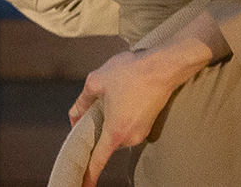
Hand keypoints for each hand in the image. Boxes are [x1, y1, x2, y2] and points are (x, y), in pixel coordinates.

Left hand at [67, 49, 183, 186]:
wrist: (165, 66)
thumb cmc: (133, 72)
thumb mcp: (97, 81)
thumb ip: (82, 100)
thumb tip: (75, 113)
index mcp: (115, 131)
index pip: (98, 160)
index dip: (88, 175)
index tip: (81, 186)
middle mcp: (130, 137)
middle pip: (106, 141)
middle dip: (98, 128)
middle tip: (91, 109)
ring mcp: (142, 131)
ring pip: (118, 131)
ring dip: (111, 119)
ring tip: (112, 95)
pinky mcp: (149, 122)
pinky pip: (128, 124)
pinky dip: (122, 114)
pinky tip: (124, 94)